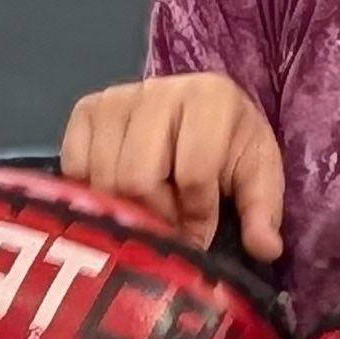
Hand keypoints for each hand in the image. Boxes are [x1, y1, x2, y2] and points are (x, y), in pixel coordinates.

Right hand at [60, 73, 284, 261]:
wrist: (202, 116)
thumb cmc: (230, 149)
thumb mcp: (258, 177)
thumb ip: (262, 212)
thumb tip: (265, 248)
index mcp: (210, 98)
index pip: (192, 173)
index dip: (197, 214)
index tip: (202, 228)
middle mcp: (158, 89)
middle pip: (137, 178)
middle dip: (157, 214)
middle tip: (171, 222)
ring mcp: (115, 98)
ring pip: (103, 178)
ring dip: (125, 207)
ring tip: (148, 207)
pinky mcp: (84, 111)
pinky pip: (74, 168)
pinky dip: (93, 192)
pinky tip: (119, 193)